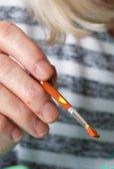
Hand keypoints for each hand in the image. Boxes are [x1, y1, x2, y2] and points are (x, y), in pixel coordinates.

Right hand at [0, 22, 58, 152]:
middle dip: (33, 93)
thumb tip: (50, 78)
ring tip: (42, 129)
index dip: (30, 53)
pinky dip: (6, 126)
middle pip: (5, 69)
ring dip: (24, 115)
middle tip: (52, 115)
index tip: (47, 74)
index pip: (9, 35)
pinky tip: (18, 134)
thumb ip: (40, 74)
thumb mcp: (28, 79)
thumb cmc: (14, 92)